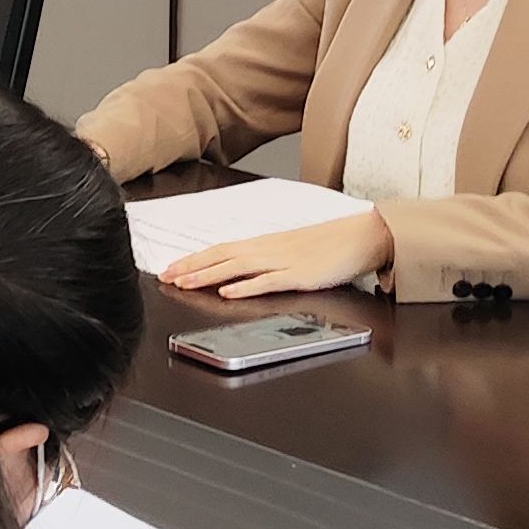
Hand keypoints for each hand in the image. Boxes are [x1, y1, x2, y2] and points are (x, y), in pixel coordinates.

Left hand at [166, 211, 388, 298]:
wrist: (363, 236)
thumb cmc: (331, 244)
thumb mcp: (292, 249)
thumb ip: (267, 259)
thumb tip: (241, 272)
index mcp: (266, 243)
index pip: (221, 249)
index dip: (194, 258)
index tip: (171, 267)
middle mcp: (269, 249)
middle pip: (222, 256)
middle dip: (191, 267)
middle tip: (165, 276)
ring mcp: (283, 261)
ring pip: (237, 267)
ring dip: (208, 275)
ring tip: (184, 283)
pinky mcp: (299, 275)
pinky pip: (267, 281)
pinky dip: (245, 287)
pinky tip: (227, 292)